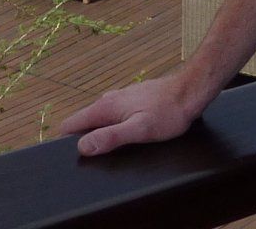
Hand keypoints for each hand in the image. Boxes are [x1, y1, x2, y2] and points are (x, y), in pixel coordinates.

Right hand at [59, 74, 204, 155]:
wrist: (189, 92)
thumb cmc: (168, 112)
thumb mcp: (139, 130)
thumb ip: (110, 137)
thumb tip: (83, 147)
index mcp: (104, 107)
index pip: (70, 124)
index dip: (66, 143)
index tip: (72, 160)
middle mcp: (107, 100)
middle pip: (83, 124)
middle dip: (83, 141)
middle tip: (94, 162)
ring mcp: (119, 100)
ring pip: (98, 121)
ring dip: (98, 135)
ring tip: (108, 153)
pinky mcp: (130, 102)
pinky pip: (112, 118)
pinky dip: (111, 129)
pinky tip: (124, 139)